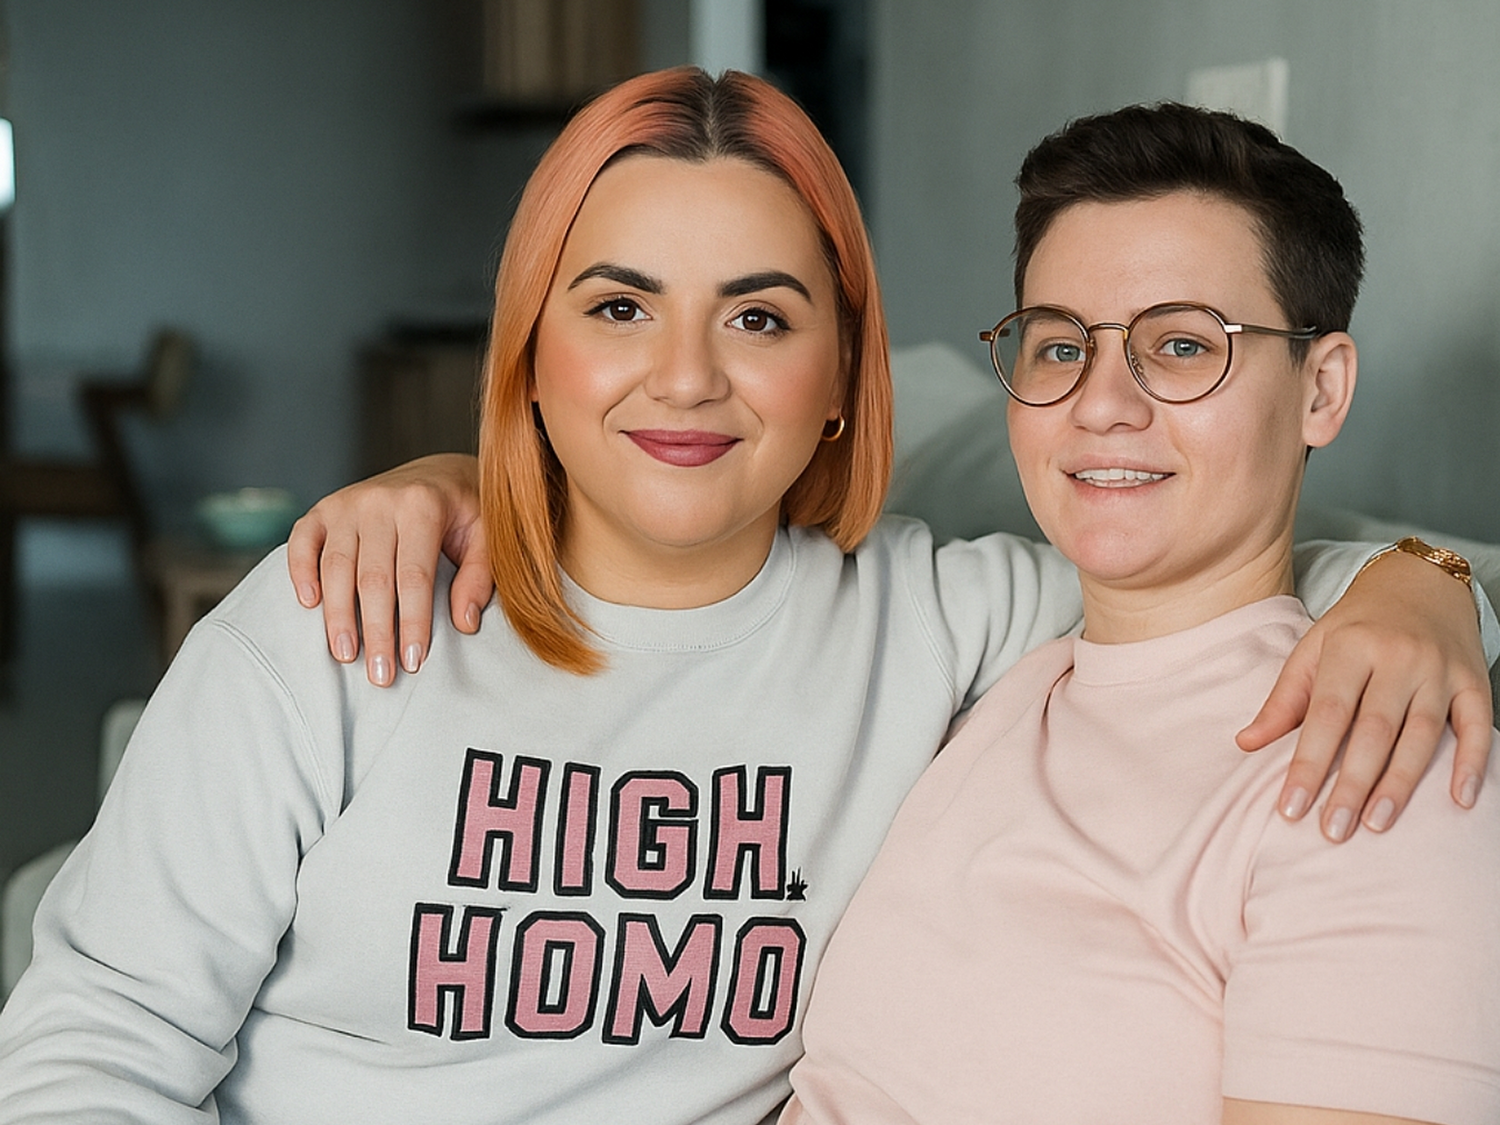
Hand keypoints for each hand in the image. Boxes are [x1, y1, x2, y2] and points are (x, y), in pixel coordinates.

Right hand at [286, 453, 489, 685]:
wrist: (438, 473)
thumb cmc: (465, 513)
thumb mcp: (487, 536)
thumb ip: (479, 577)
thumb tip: (464, 623)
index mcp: (423, 505)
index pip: (414, 576)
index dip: (413, 622)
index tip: (413, 662)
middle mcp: (380, 501)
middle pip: (373, 578)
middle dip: (376, 631)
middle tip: (380, 675)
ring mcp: (348, 502)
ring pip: (335, 566)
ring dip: (338, 615)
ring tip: (345, 655)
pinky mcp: (324, 508)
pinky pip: (302, 540)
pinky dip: (300, 571)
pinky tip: (309, 605)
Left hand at [1238, 550, 1492, 840]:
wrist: (1418, 583)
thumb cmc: (1355, 626)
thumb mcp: (1312, 650)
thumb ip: (1284, 699)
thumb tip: (1245, 743)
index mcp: (1350, 647)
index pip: (1327, 715)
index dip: (1309, 763)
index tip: (1291, 807)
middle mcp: (1398, 656)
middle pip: (1374, 730)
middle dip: (1351, 784)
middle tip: (1332, 829)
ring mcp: (1439, 669)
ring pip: (1421, 734)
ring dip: (1400, 784)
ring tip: (1376, 824)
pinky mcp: (1474, 679)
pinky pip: (1476, 726)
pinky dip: (1470, 764)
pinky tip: (1458, 801)